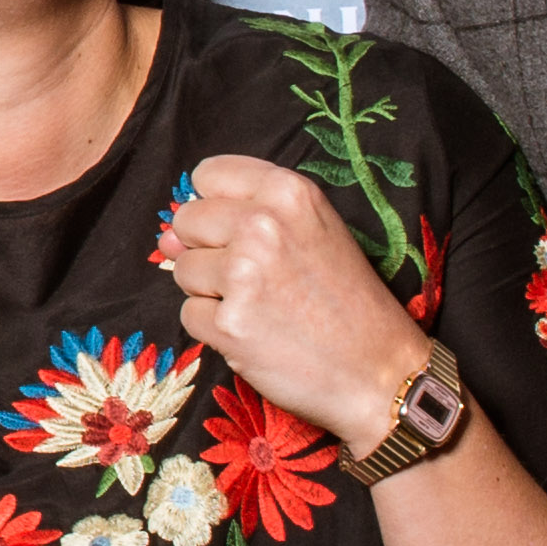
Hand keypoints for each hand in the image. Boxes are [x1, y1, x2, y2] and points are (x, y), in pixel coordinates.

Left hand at [151, 154, 434, 454]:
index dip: (216, 205)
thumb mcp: (315, 232)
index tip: (241, 231)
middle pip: (187, 222)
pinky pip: (190, 315)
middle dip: (208, 251)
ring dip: (211, 292)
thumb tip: (167, 235)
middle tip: (258, 278)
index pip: (209, 175)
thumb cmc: (349, 300)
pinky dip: (215, 330)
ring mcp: (243, 275)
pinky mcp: (229, 324)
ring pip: (183, 270)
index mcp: (288, 191)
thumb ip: (244, 217)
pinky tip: (257, 335)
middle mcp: (262, 224)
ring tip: (263, 307)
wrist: (379, 371)